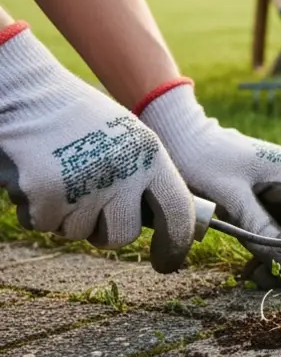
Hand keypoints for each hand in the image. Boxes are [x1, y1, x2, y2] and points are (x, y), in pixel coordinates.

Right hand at [0, 23, 194, 271]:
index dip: (175, 245)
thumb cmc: (78, 120)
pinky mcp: (47, 195)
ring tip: (60, 175)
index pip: (178, 212)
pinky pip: (44, 224)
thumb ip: (145, 177)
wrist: (27, 94)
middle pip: (122, 235)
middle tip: (88, 204)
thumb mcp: (128, 140)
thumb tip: (164, 223)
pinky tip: (35, 177)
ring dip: (66, 216)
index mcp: (151, 156)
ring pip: (78, 233)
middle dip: (103, 230)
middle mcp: (124, 173)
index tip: (167, 262)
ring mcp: (86, 185)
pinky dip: (36, 210)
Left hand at [136, 82, 280, 286]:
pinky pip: (268, 220)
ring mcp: (271, 182)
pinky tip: (250, 263)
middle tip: (275, 282)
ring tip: (257, 277)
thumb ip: (261, 229)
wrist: (172, 134)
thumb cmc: (199, 162)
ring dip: (275, 251)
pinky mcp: (255, 189)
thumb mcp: (229, 199)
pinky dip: (262, 242)